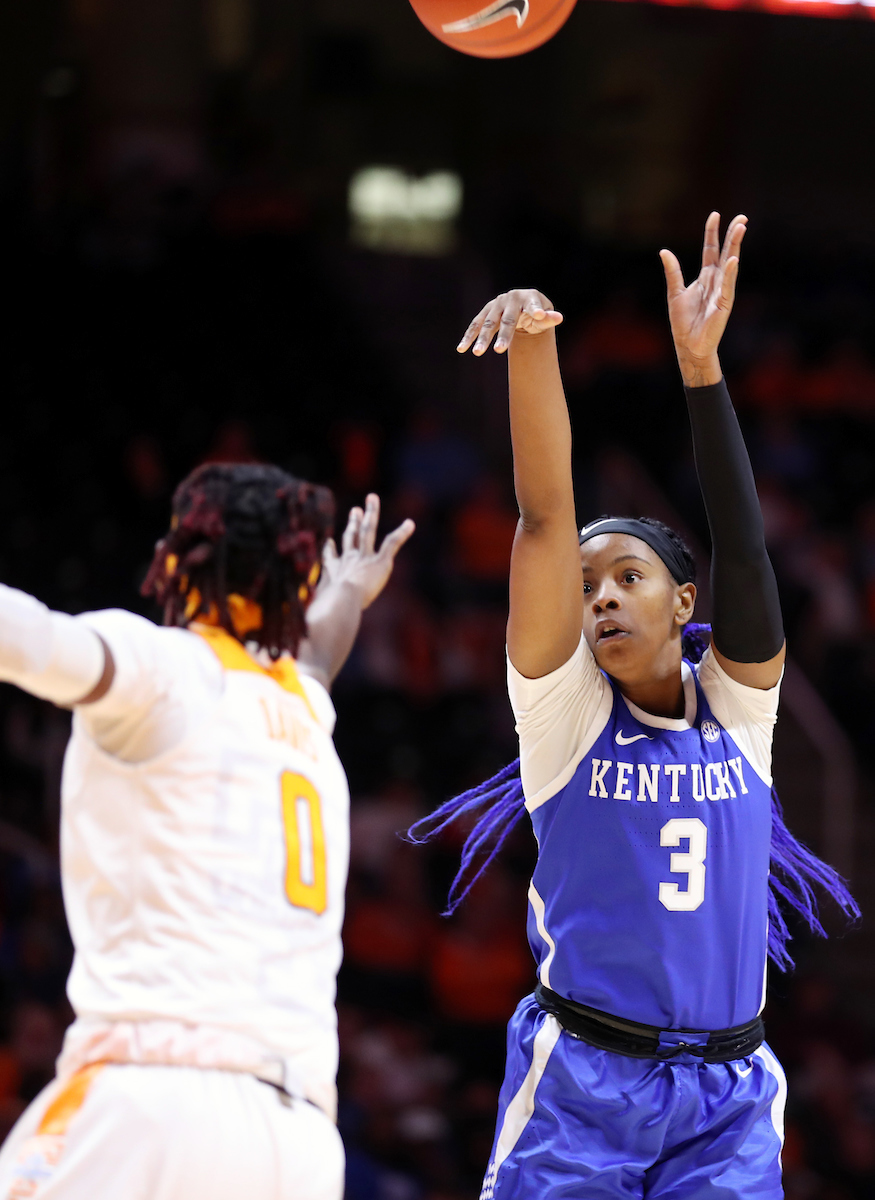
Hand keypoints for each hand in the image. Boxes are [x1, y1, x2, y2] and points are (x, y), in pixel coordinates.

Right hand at [320, 494, 413, 609]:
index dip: (330, 549)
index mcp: (332, 573)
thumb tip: (296, 642)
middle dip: (354, 522)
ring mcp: (363, 558)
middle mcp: (347, 560)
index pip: (330, 558)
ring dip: (371, 514)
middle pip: (350, 537)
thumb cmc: (326, 612)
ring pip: (368, 530)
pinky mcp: (379, 561)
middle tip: (356, 510)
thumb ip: (311, 619)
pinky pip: (391, 543)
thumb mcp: (315, 615)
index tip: (329, 541)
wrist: (340, 603)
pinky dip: (402, 532)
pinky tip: (410, 524)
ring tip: (372, 498)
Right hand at [457, 289, 562, 355]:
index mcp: (528, 297)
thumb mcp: (544, 316)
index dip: (536, 310)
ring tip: (478, 353)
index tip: (539, 315)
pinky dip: (469, 337)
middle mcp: (510, 299)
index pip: (532, 305)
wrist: (520, 305)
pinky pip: (475, 326)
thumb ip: (549, 318)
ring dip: (482, 338)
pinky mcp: (485, 313)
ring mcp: (495, 306)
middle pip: (507, 320)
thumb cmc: (536, 312)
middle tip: (500, 350)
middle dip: (504, 336)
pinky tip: (462, 349)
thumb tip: (559, 318)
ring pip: (488, 324)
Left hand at [660, 213, 746, 387]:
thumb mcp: (675, 292)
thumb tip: (664, 251)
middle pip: (726, 253)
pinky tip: (734, 259)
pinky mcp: (724, 304)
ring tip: (741, 228)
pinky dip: (731, 273)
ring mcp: (722, 291)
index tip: (715, 215)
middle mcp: (717, 281)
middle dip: (733, 235)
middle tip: (741, 218)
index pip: (711, 250)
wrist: (688, 345)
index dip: (713, 233)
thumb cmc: (683, 322)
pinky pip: (728, 286)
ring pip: (730, 264)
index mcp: (706, 277)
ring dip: (735, 246)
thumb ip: (673, 272)